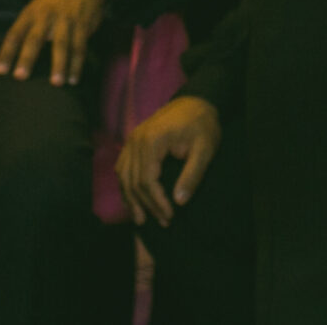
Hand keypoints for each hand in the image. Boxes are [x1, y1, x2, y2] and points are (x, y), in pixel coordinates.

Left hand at [0, 0, 110, 84]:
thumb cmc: (53, 3)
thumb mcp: (36, 9)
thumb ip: (26, 28)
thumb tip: (12, 55)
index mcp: (30, 13)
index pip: (14, 34)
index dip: (6, 53)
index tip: (0, 71)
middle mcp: (46, 16)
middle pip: (34, 39)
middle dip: (27, 58)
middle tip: (20, 77)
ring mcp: (65, 21)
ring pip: (61, 45)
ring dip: (58, 65)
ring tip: (55, 83)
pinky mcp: (82, 26)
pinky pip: (79, 47)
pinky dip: (77, 65)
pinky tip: (74, 80)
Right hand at [115, 95, 221, 225]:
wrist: (194, 103)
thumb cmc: (202, 126)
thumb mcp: (204, 151)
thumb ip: (192, 175)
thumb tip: (180, 202)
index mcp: (152, 140)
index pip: (147, 179)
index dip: (157, 202)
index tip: (171, 217)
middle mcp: (136, 140)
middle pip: (134, 180)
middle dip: (147, 204)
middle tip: (164, 222)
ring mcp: (131, 140)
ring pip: (124, 176)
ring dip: (132, 199)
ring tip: (142, 220)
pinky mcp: (132, 142)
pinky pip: (122, 167)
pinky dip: (125, 186)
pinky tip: (132, 200)